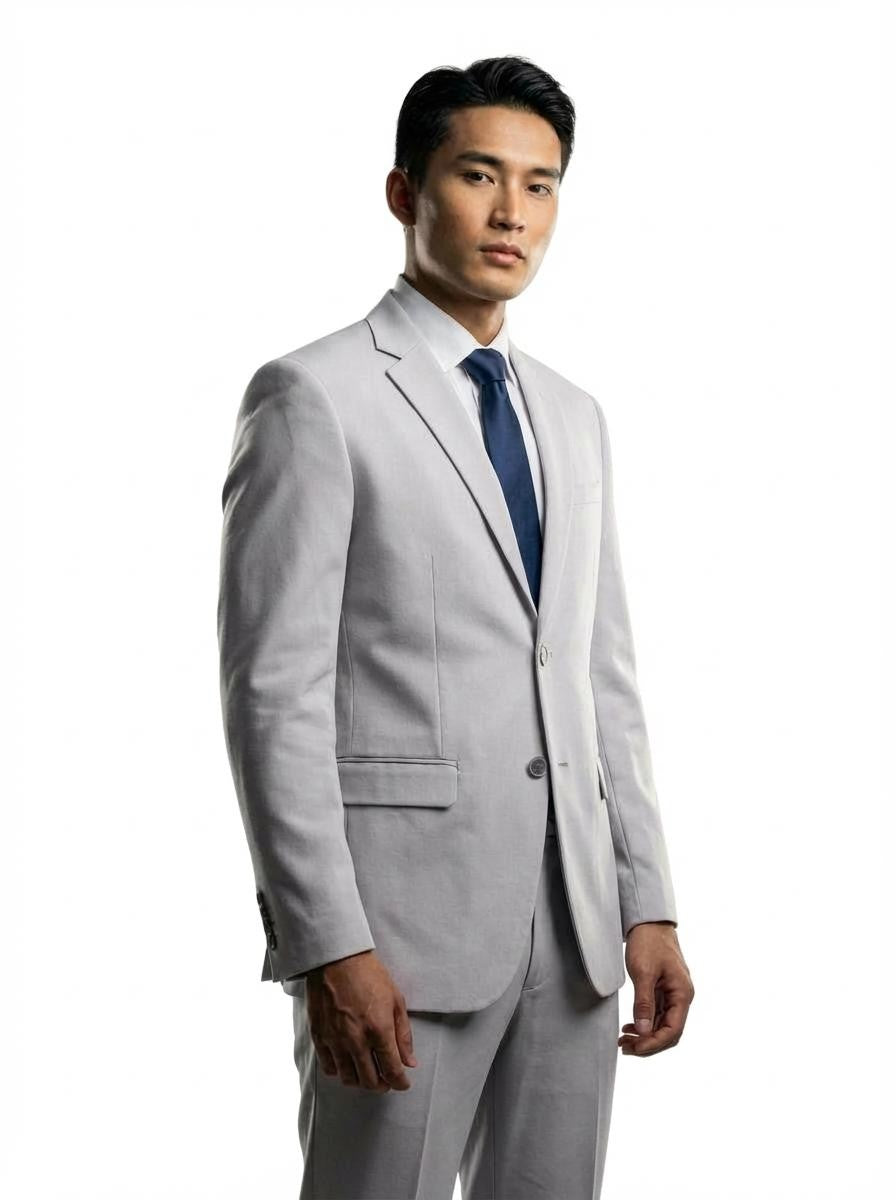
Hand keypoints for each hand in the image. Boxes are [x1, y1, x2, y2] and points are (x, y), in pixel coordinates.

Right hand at [305, 950, 417, 1091]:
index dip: (400, 1082)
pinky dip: (340, 1072)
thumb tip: (409, 1062)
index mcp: (379, 1030)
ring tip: (368, 1073)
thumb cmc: (369, 974)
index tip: (403, 1083)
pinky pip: (329, 1067)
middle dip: (382, 1085)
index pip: (392, 1070)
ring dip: (361, 1081)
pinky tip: (347, 1064)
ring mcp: (335, 1040)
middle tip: (387, 1080)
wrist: (337, 958)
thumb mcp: (396, 1000)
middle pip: (370, 1081)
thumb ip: (403, 1035)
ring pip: (348, 1079)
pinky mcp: (319, 1036)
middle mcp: (356, 1040)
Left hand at [619, 922, 693, 1056]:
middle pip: (669, 1032)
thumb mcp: (643, 971)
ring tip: (624, 1041)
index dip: (653, 1044)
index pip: (672, 1030)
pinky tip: (630, 1027)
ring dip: (645, 1036)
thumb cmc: (649, 942)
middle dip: (648, 1044)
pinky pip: (658, 1015)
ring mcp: (673, 994)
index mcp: (682, 993)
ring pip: (663, 1025)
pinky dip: (645, 1024)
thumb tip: (644, 1032)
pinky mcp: (663, 991)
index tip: (634, 1048)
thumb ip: (644, 1003)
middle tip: (625, 1048)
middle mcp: (681, 997)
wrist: (649, 922)